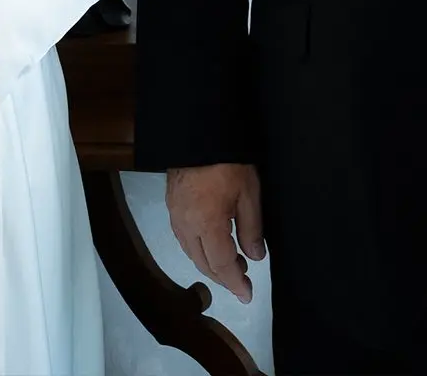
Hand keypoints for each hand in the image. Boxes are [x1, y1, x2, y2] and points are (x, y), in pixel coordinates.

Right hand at [165, 163, 264, 304]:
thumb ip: (252, 229)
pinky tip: (212, 246)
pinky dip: (199, 250)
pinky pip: (184, 239)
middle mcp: (186, 225)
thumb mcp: (249, 194)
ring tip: (232, 264)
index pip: (222, 265)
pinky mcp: (171, 207)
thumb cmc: (227, 161)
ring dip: (211, 264)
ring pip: (191, 253)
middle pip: (204, 264)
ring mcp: (175, 216)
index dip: (235, 283)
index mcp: (207, 224)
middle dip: (224, 277)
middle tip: (243, 281)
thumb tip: (255, 257)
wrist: (198, 132)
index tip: (247, 295)